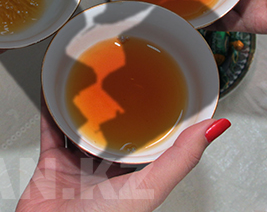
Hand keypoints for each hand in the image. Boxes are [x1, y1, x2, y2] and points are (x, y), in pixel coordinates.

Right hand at [17, 99, 228, 210]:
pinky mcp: (51, 166)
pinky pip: (51, 131)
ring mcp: (78, 169)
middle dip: (117, 109)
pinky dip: (51, 111)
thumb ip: (181, 158)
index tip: (164, 91)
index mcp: (135, 179)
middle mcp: (107, 173)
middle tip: (123, 79)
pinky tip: (54, 92)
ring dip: (84, 105)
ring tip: (91, 78)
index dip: (157, 118)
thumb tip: (215, 129)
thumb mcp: (150, 187)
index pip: (150, 142)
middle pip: (114, 133)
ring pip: (81, 128)